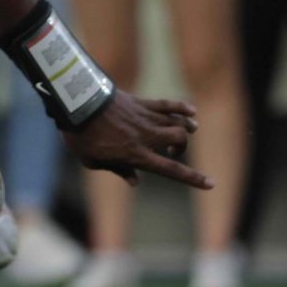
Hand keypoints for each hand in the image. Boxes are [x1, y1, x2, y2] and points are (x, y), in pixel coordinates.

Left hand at [68, 89, 208, 187]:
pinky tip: (191, 112)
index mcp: (136, 154)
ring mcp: (146, 117)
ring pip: (178, 122)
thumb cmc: (81, 136)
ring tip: (186, 131)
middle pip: (180, 140)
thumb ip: (118, 170)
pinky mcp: (142, 102)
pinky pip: (167, 104)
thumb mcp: (94, 161)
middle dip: (183, 147)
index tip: (211, 183)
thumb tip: (135, 181)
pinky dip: (182, 107)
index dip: (193, 178)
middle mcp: (146, 136)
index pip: (171, 169)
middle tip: (173, 151)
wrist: (75, 104)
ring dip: (186, 129)